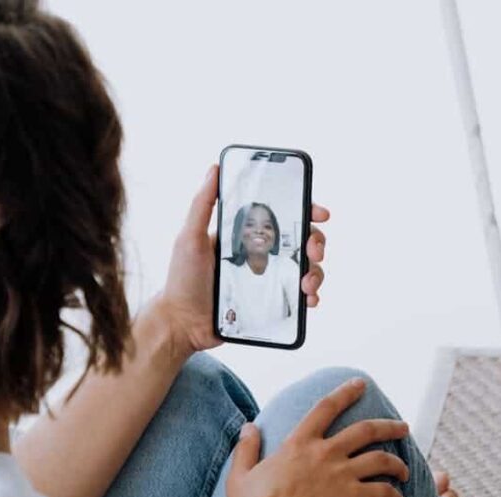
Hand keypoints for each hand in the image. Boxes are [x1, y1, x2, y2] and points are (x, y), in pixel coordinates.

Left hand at [157, 164, 331, 355]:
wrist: (182, 324)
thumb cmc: (182, 280)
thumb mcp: (190, 238)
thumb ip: (202, 204)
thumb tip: (215, 168)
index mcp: (246, 234)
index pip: (281, 215)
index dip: (305, 210)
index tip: (319, 213)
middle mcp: (260, 254)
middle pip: (301, 241)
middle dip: (317, 242)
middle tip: (315, 251)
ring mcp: (267, 279)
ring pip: (306, 268)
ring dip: (316, 272)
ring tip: (307, 284)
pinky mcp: (270, 302)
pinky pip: (298, 297)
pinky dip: (310, 296)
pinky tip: (308, 300)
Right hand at [226, 378, 410, 496]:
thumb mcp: (241, 476)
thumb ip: (247, 449)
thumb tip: (248, 426)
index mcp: (299, 443)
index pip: (326, 408)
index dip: (345, 393)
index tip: (360, 384)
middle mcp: (325, 453)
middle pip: (366, 430)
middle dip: (389, 426)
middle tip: (402, 426)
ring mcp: (341, 475)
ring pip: (381, 459)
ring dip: (397, 463)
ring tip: (405, 469)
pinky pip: (383, 492)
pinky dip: (394, 495)